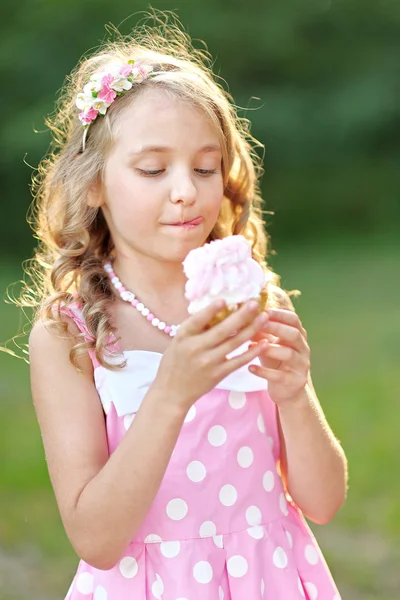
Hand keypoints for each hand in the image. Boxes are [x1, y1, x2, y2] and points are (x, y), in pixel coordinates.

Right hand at [154, 300, 268, 412]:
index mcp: (183, 336)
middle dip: (241, 315)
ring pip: (234, 343)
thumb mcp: (178, 341)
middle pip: (222, 330)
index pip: (197, 320)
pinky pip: (239, 361)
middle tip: (255, 303)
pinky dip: (253, 352)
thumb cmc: (175, 362)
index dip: (210, 310)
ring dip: (252, 329)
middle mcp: (196, 348)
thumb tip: (218, 309)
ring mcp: (209, 362)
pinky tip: (264, 343)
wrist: (172, 392)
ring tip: (264, 317)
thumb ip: (195, 328)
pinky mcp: (219, 374)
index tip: (224, 299)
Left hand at [248, 308, 310, 405]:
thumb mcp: (268, 344)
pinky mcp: (295, 382)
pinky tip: (250, 368)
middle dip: (276, 328)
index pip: (294, 319)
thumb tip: (241, 315)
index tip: (264, 310)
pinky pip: (280, 376)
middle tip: (258, 324)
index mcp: (298, 336)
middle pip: (294, 334)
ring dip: (269, 349)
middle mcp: (303, 349)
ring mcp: (301, 366)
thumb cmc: (275, 361)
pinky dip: (264, 372)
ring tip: (252, 346)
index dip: (280, 314)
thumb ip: (259, 331)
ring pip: (289, 354)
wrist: (286, 389)